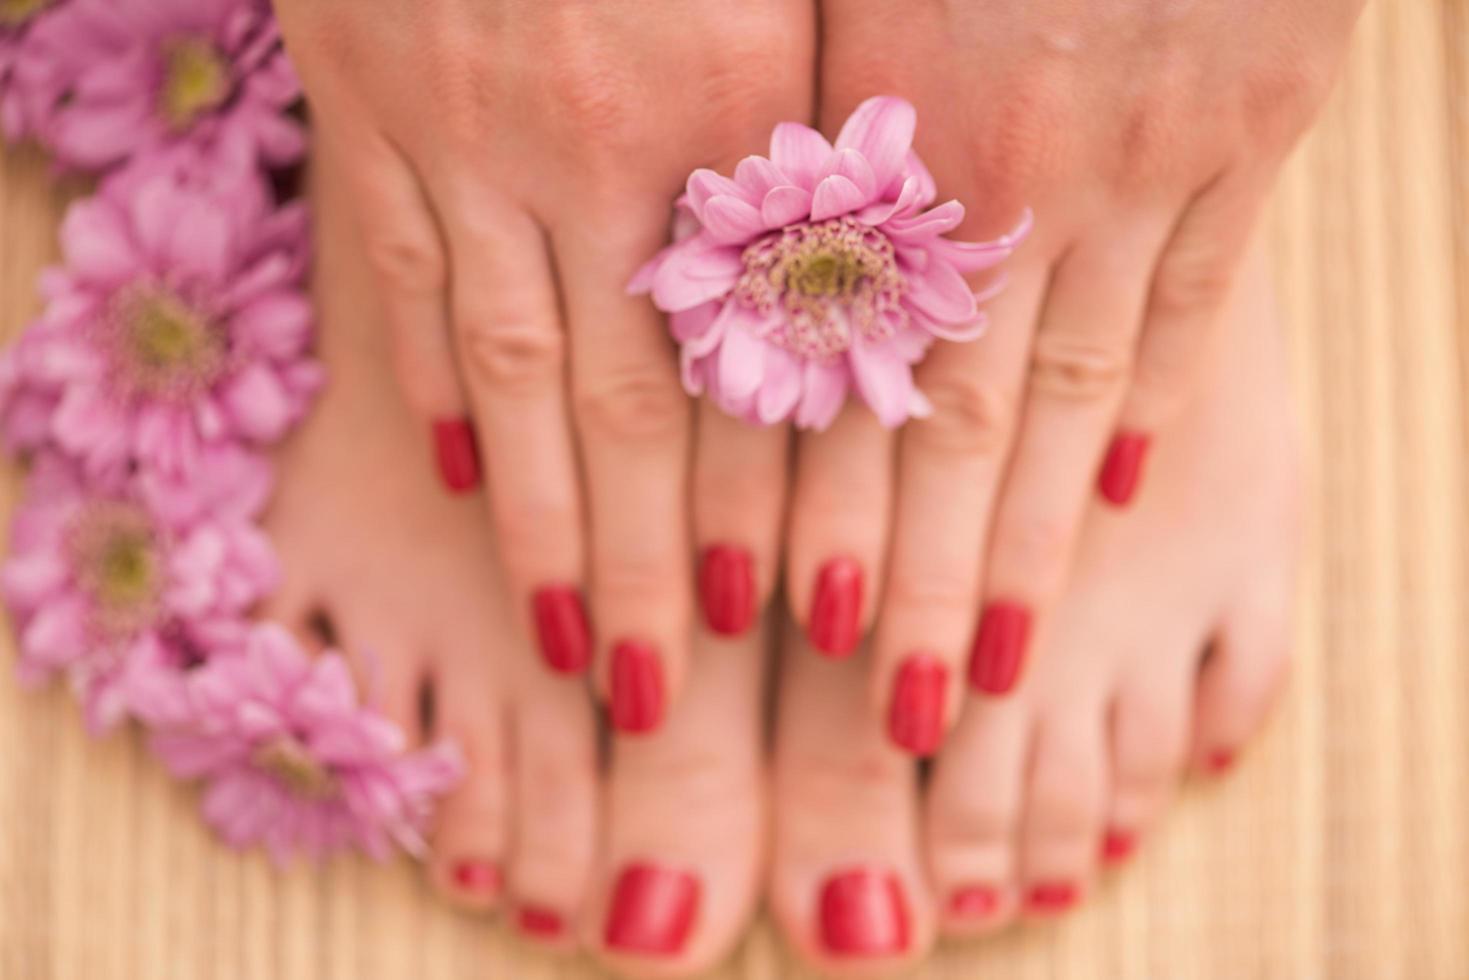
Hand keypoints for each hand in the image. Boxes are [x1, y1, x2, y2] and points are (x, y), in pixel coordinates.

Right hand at [273, 0, 813, 729]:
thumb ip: (829, 132)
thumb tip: (884, 275)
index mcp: (737, 110)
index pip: (765, 352)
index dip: (786, 501)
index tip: (805, 616)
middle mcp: (606, 148)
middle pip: (636, 404)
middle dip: (661, 565)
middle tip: (672, 698)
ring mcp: (473, 134)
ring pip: (514, 375)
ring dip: (547, 525)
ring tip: (576, 643)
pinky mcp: (373, 102)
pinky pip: (402, 276)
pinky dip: (429, 389)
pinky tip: (458, 482)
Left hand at [798, 0, 1358, 750]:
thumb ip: (783, 126)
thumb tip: (728, 255)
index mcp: (878, 130)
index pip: (833, 372)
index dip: (812, 510)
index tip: (783, 629)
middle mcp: (1001, 174)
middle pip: (945, 424)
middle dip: (916, 580)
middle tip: (895, 714)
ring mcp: (1141, 158)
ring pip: (1069, 398)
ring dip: (1026, 544)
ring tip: (995, 667)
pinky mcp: (1253, 122)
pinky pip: (1197, 298)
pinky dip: (1156, 407)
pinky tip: (1115, 502)